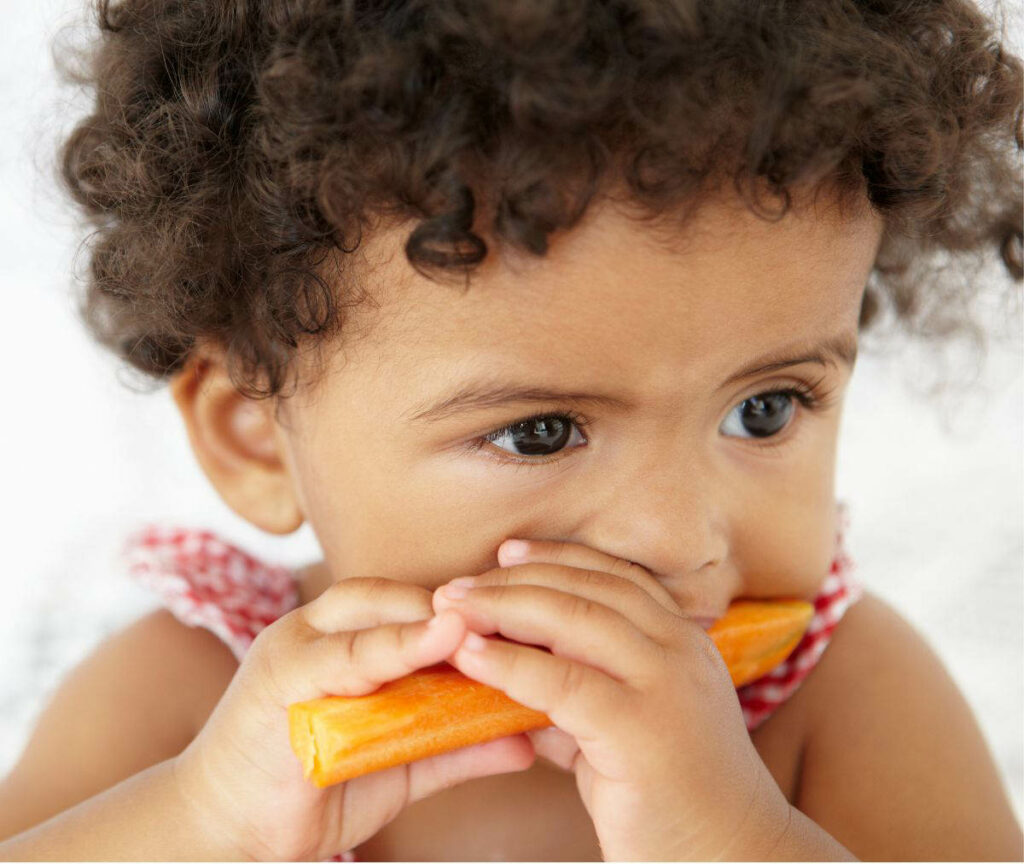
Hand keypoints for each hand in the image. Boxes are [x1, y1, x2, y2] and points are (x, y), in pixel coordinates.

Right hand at [173, 577, 536, 860]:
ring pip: (368, 618)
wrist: (227, 830)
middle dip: (452, 606)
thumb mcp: (398, 764)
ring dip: (425, 621)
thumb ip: (455, 745)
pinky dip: (391, 648)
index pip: (411, 603)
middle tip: (514, 617)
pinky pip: (341, 656)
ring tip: (476, 624)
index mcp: (346, 641)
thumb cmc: (315, 789)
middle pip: (392, 596)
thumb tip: (527, 741)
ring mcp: (294, 649)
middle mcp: (318, 632)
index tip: (526, 616)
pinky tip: (439, 642)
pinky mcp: (276, 679)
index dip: (465, 607)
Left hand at [432, 539, 791, 860]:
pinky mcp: (642, 732)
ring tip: (451, 609)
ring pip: (575, 620)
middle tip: (457, 586)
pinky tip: (471, 657)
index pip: (613, 576)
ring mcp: (666, 687)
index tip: (504, 555)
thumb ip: (577, 698)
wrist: (732, 862)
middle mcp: (681, 651)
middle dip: (515, 579)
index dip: (555, 558)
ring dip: (503, 607)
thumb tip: (511, 677)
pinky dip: (510, 664)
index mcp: (683, 641)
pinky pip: (564, 683)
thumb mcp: (625, 731)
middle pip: (588, 588)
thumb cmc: (675, 802)